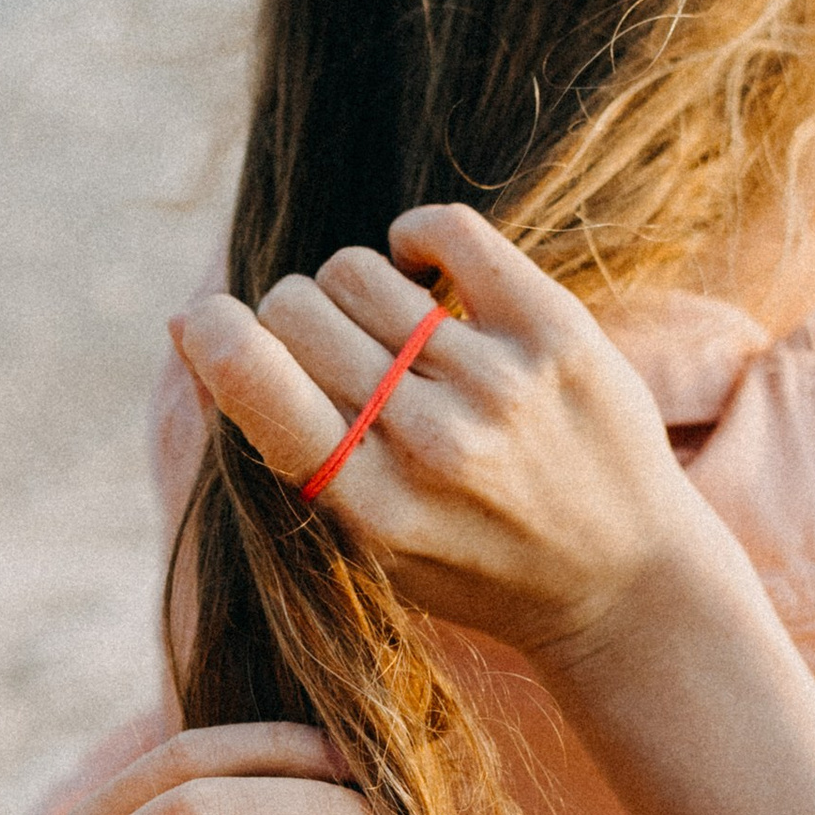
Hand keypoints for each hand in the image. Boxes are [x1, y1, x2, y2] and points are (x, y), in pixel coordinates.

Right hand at [170, 203, 713, 668]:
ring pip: (358, 271)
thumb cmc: (476, 560)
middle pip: (299, 312)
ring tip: (391, 335)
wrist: (626, 583)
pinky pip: (446, 231)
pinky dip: (414, 239)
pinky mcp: (558, 332)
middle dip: (290, 319)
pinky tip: (424, 275)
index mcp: (373, 508)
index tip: (204, 320)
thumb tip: (187, 324)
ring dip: (354, 291)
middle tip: (330, 351)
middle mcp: (436, 445)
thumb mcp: (370, 541)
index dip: (214, 336)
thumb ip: (287, 444)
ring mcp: (500, 385)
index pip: (260, 389)